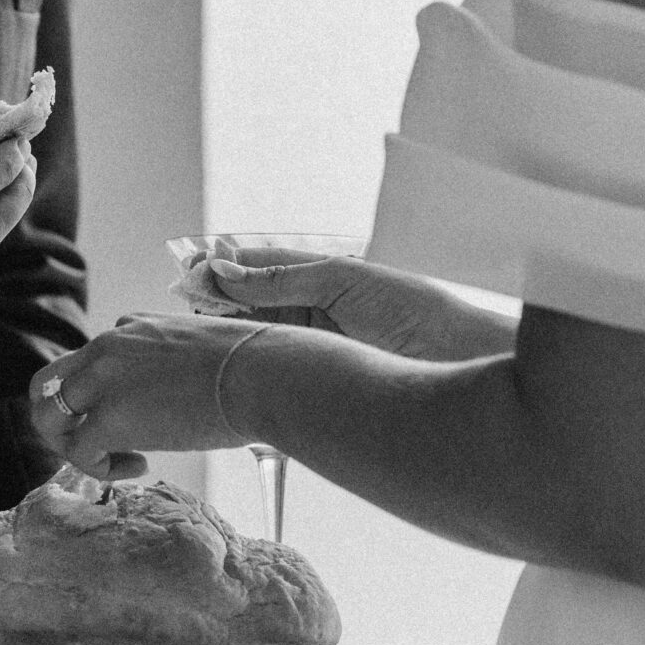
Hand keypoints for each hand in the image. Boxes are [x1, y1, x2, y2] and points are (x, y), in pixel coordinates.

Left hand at [29, 314, 273, 478]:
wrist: (265, 376)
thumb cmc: (257, 367)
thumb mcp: (206, 349)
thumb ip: (181, 363)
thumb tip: (191, 391)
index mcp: (131, 327)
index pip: (92, 359)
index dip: (105, 395)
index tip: (141, 418)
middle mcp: (107, 346)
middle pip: (49, 382)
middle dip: (63, 418)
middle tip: (97, 444)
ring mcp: (103, 379)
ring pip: (48, 415)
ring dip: (69, 445)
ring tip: (109, 461)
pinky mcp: (108, 417)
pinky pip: (78, 451)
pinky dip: (99, 468)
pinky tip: (137, 468)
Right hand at [207, 251, 515, 361]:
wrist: (461, 359)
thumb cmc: (417, 311)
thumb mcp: (343, 282)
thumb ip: (283, 277)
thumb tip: (225, 267)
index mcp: (321, 276)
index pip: (254, 269)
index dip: (219, 270)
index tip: (187, 274)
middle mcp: (313, 310)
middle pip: (246, 305)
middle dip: (214, 304)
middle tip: (182, 310)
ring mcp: (314, 345)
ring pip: (254, 338)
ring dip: (224, 337)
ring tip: (194, 338)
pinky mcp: (319, 377)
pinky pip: (271, 371)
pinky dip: (247, 368)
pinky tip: (226, 369)